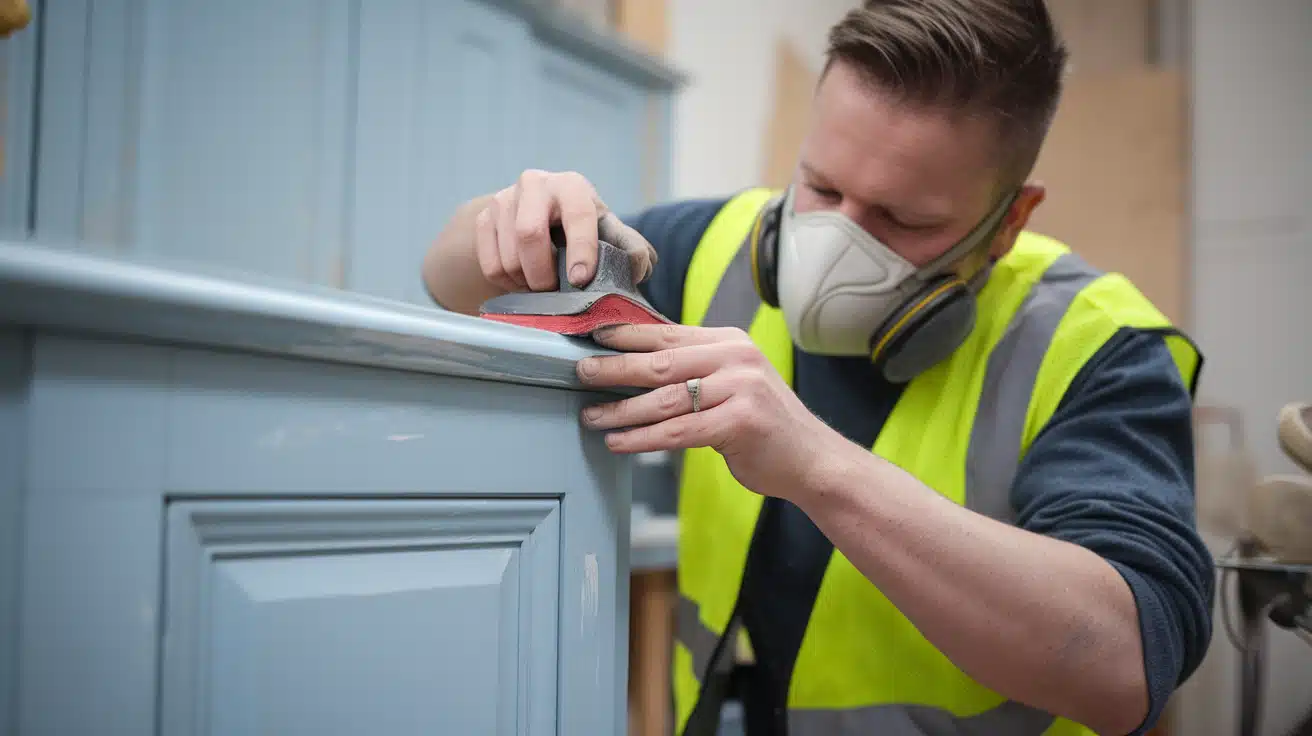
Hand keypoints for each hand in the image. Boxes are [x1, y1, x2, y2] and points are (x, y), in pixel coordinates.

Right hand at [475, 169, 657, 292]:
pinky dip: (508, 284)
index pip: (576, 214)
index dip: (580, 249)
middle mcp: (535, 184)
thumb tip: (638, 266)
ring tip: (542, 287)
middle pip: (529, 234)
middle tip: (556, 293)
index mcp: (572, 185)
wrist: (538, 214)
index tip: (580, 280)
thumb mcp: (609, 232)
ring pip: (508, 256)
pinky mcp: (483, 218)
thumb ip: (631, 249)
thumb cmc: (582, 227)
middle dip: (544, 274)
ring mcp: (504, 199)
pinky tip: (523, 281)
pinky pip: (490, 265)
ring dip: (526, 283)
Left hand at [576, 323, 845, 500]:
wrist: (812, 459)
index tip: (590, 337)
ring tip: (591, 416)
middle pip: (659, 361)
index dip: (624, 334)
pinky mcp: (739, 422)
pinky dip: (642, 438)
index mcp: (729, 342)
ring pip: (664, 398)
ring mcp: (740, 389)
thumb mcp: (732, 382)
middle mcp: (735, 358)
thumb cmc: (764, 424)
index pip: (666, 333)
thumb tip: (634, 362)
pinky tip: (618, 442)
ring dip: (621, 409)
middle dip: (614, 366)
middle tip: (579, 371)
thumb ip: (694, 369)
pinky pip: (677, 431)